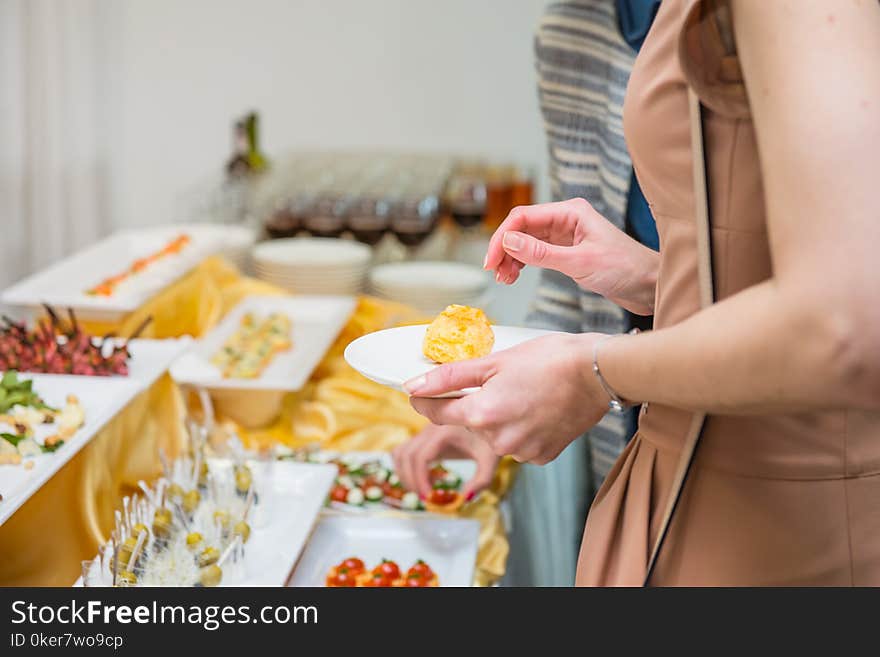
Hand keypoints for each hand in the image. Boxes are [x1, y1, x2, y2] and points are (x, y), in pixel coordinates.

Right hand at [392, 424, 499, 498]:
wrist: (489, 417)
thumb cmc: (489, 438)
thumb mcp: (490, 459)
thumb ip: (481, 481)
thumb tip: (464, 498)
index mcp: (444, 433)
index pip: (420, 457)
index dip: (419, 479)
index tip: (428, 497)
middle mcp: (429, 430)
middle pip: (406, 455)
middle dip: (410, 480)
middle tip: (425, 498)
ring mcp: (424, 432)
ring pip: (400, 452)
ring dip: (404, 473)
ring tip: (421, 489)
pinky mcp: (424, 436)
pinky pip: (404, 450)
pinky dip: (406, 466)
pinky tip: (424, 477)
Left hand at [404, 333, 611, 464]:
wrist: (599, 372)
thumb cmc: (550, 359)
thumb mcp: (494, 360)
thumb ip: (450, 376)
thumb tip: (414, 385)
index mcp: (482, 414)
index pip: (435, 413)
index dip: (425, 399)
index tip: (420, 390)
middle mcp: (498, 440)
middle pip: (468, 423)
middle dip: (473, 404)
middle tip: (496, 380)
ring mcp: (521, 452)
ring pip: (493, 434)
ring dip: (498, 417)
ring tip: (523, 392)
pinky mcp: (541, 457)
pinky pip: (517, 443)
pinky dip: (520, 428)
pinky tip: (536, 409)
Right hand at [484, 198, 658, 314]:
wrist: (648, 285)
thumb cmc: (625, 268)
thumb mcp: (579, 262)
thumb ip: (541, 253)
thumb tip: (508, 241)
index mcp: (570, 212)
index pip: (523, 217)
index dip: (502, 237)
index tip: (492, 260)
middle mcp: (565, 220)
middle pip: (521, 228)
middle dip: (504, 249)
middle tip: (494, 272)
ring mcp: (565, 235)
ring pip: (526, 242)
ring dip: (511, 258)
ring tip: (504, 278)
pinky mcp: (566, 252)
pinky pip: (535, 254)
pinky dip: (522, 264)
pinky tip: (513, 276)